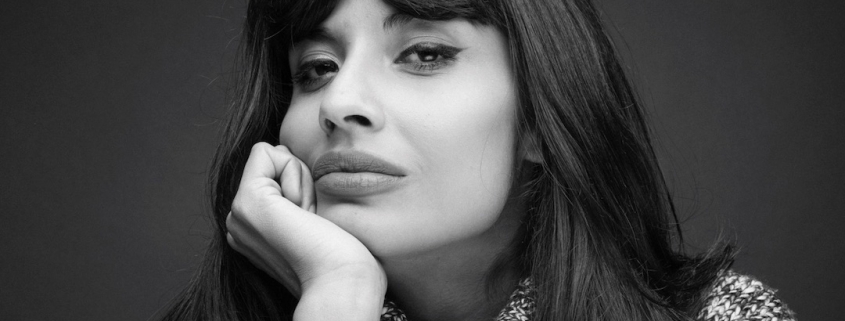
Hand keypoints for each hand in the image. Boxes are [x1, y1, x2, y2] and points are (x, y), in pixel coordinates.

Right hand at [225, 143, 385, 314]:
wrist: (342, 281)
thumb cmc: (340, 254)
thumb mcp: (313, 214)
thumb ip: (294, 192)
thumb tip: (285, 153)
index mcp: (254, 228)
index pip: (276, 170)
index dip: (304, 185)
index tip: (314, 221)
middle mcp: (239, 222)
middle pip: (274, 160)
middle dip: (302, 181)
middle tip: (312, 222)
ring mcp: (239, 214)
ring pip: (273, 156)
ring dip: (302, 182)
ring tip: (308, 222)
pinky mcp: (247, 203)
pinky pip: (267, 153)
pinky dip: (295, 175)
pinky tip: (302, 212)